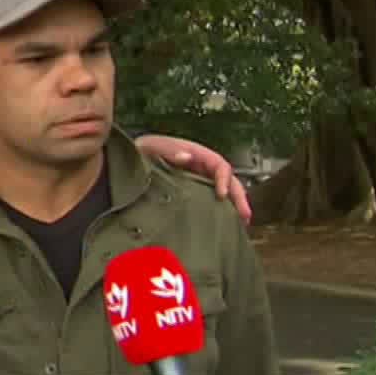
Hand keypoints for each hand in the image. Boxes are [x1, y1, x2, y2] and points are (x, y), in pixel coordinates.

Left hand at [133, 134, 251, 224]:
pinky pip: (211, 202)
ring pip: (224, 192)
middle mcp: (202, 168)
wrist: (130, 163)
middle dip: (239, 197)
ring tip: (242, 225)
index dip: (224, 179)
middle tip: (245, 216)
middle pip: (228, 180)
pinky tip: (225, 227)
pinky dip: (221, 212)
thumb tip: (187, 156)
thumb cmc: (143, 152)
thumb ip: (168, 150)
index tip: (222, 196)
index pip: (219, 165)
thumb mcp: (152, 147)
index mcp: (196, 154)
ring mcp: (199, 181)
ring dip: (234, 207)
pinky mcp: (193, 194)